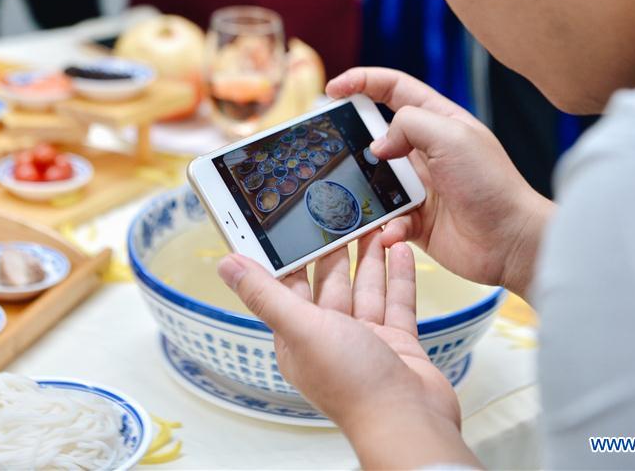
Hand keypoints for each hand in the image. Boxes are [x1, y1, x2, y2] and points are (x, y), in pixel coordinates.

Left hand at [218, 232, 478, 468]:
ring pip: (365, 289)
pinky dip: (397, 276)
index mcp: (297, 338)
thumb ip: (265, 295)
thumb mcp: (301, 329)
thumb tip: (226, 267)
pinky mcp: (397, 343)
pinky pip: (396, 302)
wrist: (409, 421)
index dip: (292, 255)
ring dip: (369, 258)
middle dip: (336, 250)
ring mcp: (365, 341)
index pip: (288, 287)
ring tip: (375, 224)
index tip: (295, 223)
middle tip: (342, 214)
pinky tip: (399, 250)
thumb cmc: (353, 385)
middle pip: (331, 284)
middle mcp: (329, 338)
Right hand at [327, 67, 553, 296]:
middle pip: (376, 135)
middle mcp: (427, 151)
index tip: (333, 89)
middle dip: (352, 141)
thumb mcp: (450, 136)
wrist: (510, 241)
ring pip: (375, 180)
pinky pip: (387, 220)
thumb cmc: (491, 184)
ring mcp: (420, 186)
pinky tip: (393, 231)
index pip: (394, 90)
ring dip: (366, 190)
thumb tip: (378, 145)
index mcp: (439, 121)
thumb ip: (408, 124)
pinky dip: (386, 227)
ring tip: (359, 195)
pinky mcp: (416, 220)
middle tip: (330, 147)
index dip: (362, 82)